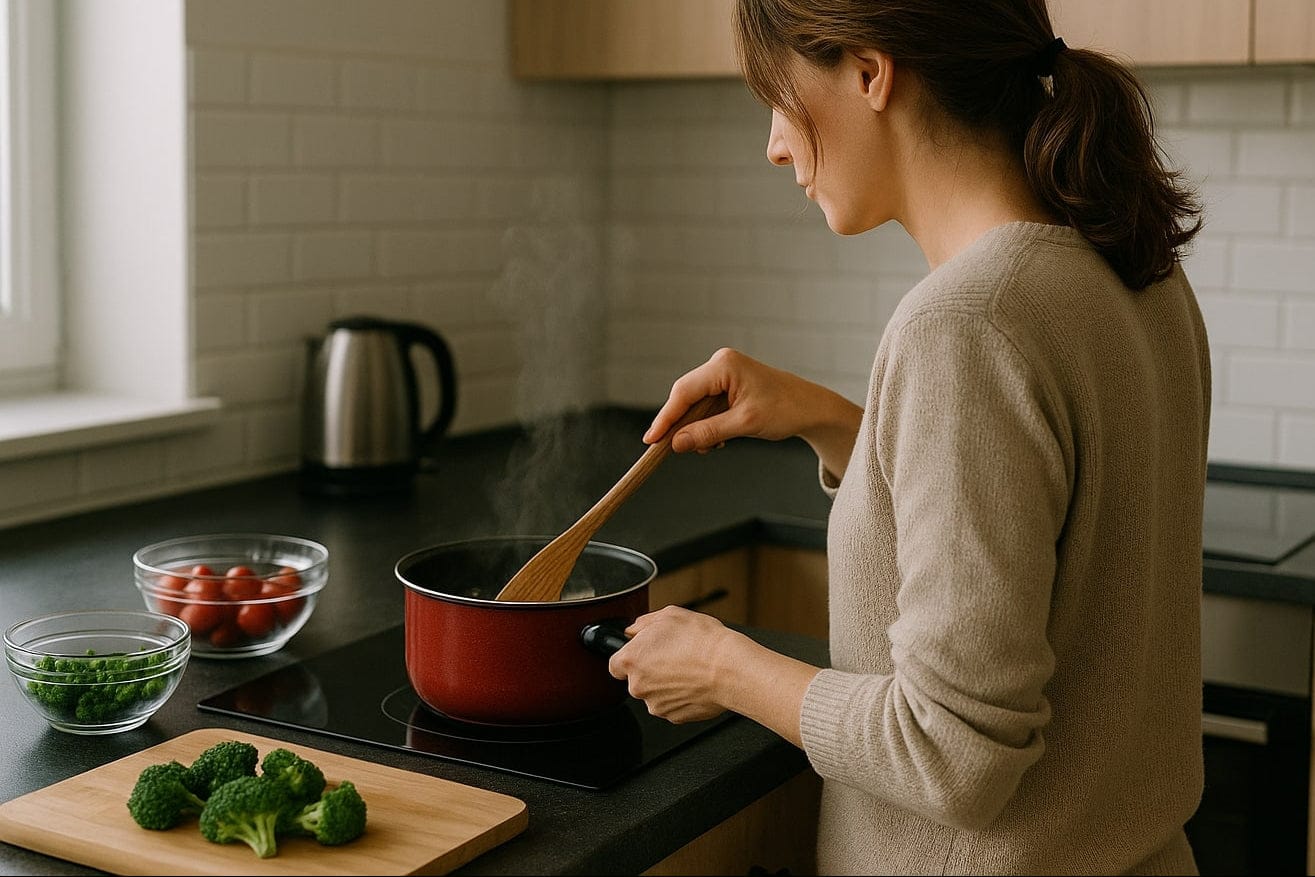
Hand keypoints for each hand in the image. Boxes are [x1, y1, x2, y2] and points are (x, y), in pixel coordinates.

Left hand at [607, 605, 738, 723]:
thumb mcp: (670, 615)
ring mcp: (656, 704)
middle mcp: (639, 685)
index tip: (643, 654)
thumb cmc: (703, 642)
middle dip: (651, 670)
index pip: (615, 664)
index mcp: (631, 659)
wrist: (729, 669)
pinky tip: (695, 682)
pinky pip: (672, 706)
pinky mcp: (674, 717)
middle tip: (673, 656)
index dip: (630, 657)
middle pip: (636, 680)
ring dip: (666, 684)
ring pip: (655, 694)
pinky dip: (681, 697)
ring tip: (688, 668)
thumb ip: (644, 623)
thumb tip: (634, 630)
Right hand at [644, 348, 863, 478]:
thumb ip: (709, 432)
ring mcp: (724, 374)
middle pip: (685, 397)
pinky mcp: (728, 386)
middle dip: (681, 425)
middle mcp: (720, 364)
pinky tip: (719, 439)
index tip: (652, 440)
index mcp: (723, 365)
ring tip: (710, 447)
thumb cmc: (785, 410)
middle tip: (671, 450)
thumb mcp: (744, 424)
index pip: (684, 392)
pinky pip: (706, 406)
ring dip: (697, 428)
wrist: (811, 409)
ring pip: (695, 404)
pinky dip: (708, 425)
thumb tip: (676, 443)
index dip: (666, 418)